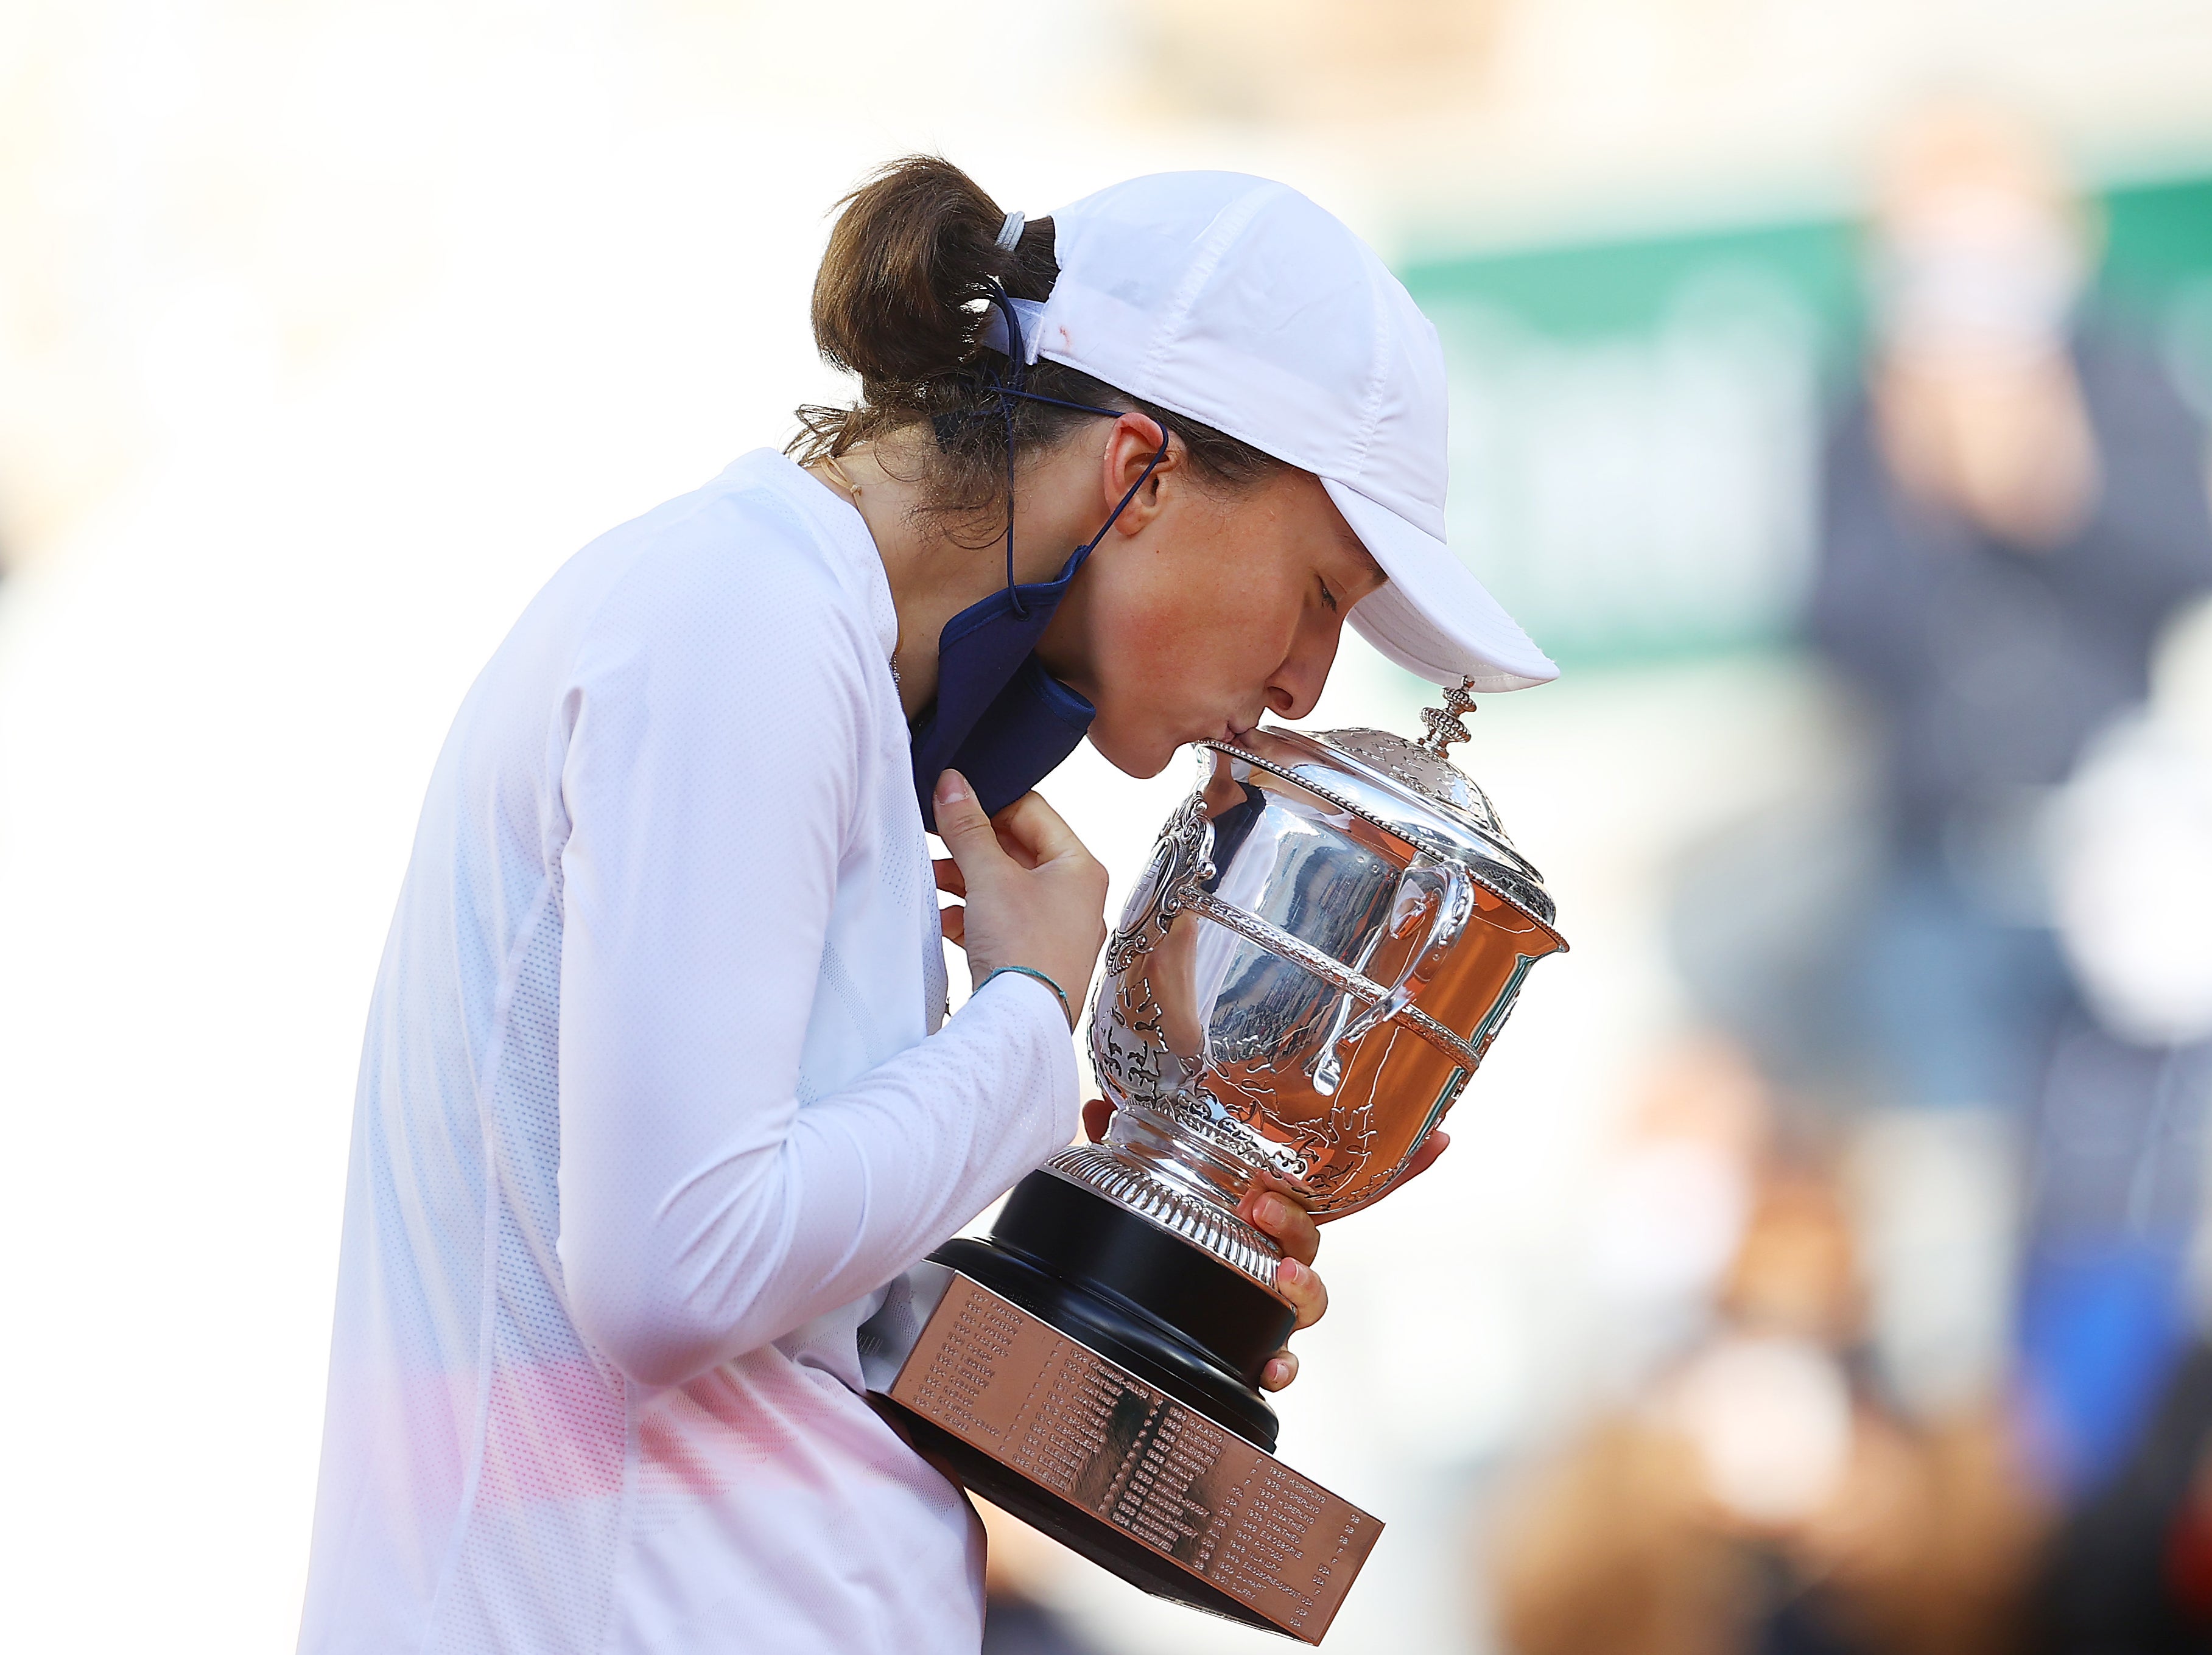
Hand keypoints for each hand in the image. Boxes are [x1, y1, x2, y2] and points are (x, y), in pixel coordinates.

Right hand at [933, 771, 1107, 1027]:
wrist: (1022, 1025)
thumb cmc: (1022, 948)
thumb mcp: (989, 877)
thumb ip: (968, 828)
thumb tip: (952, 783)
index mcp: (1080, 867)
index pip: (1033, 812)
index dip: (989, 803)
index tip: (950, 803)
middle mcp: (1076, 896)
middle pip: (1017, 850)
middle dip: (971, 847)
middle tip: (934, 840)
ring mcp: (1057, 929)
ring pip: (1005, 887)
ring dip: (965, 881)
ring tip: (931, 879)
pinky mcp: (1035, 957)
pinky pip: (1000, 922)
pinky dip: (971, 916)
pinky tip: (944, 919)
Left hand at [1078, 1101, 1453, 1391]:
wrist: (1124, 1308)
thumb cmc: (1158, 1225)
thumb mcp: (1144, 1178)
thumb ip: (1127, 1140)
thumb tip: (1098, 1112)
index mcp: (1269, 1207)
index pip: (1332, 1181)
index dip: (1396, 1163)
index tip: (1439, 1138)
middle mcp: (1281, 1254)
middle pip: (1315, 1239)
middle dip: (1298, 1221)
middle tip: (1262, 1205)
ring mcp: (1271, 1301)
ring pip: (1311, 1297)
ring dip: (1301, 1284)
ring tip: (1277, 1277)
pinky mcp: (1252, 1343)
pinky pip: (1282, 1358)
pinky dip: (1282, 1364)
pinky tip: (1274, 1367)